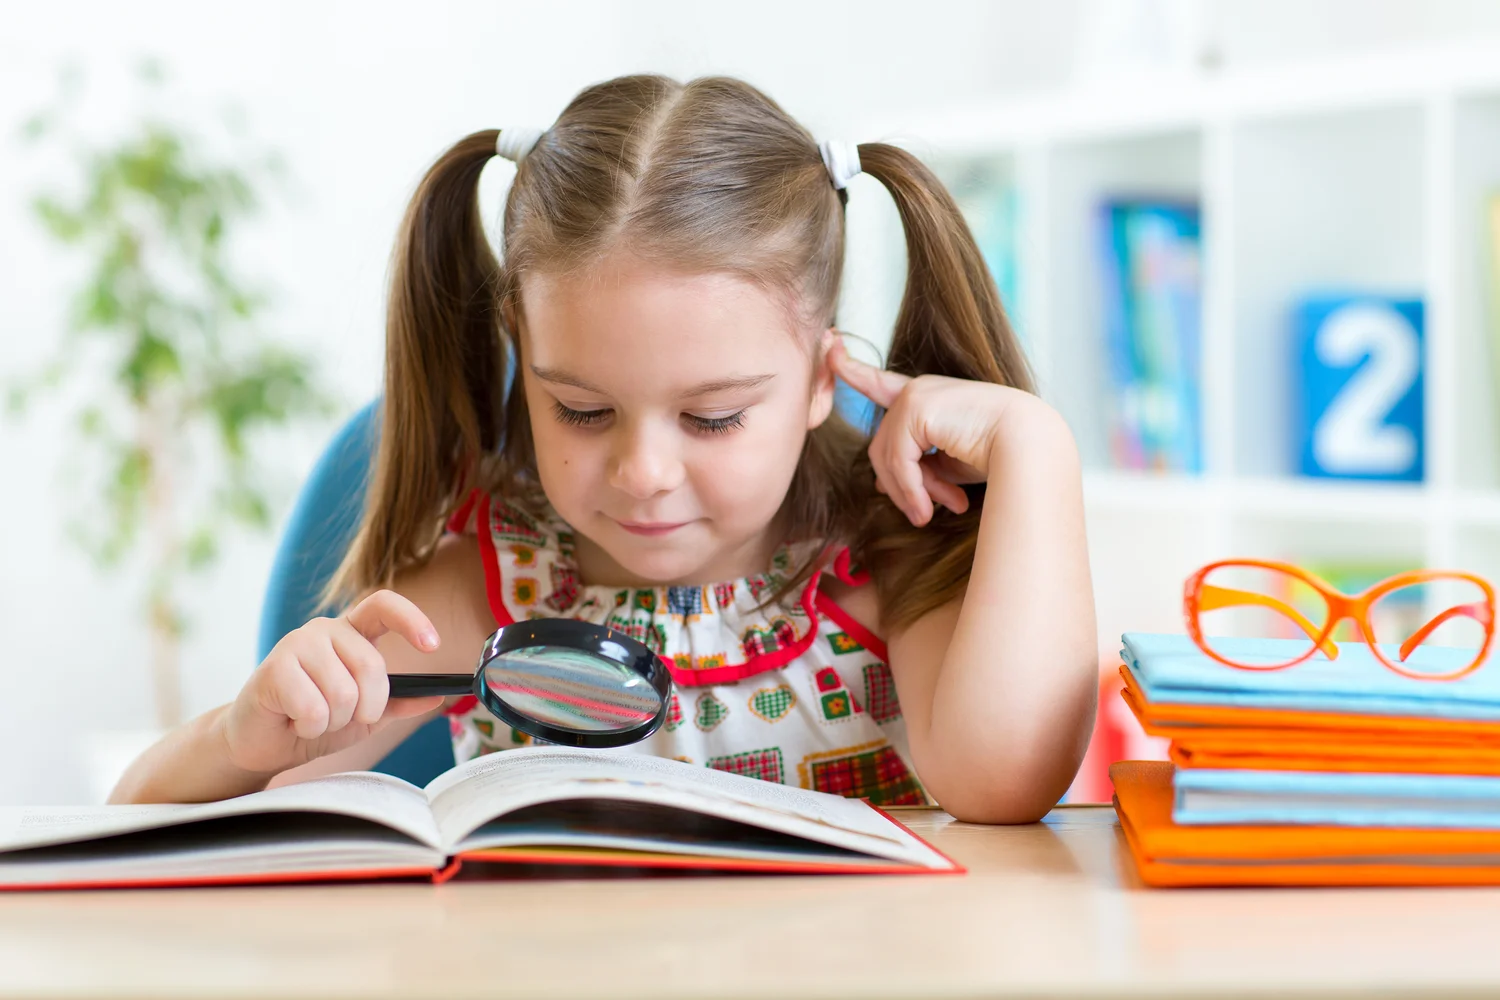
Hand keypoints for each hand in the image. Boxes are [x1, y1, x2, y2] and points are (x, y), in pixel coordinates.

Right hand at [220, 590, 445, 774]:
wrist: (263, 745)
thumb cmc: (314, 722)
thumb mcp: (366, 717)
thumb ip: (398, 703)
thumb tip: (436, 696)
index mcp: (351, 633)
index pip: (384, 605)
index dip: (412, 620)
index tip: (433, 645)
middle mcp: (325, 629)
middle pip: (372, 666)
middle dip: (366, 707)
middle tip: (342, 718)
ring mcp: (297, 643)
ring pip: (343, 692)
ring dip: (334, 720)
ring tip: (313, 718)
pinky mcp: (274, 668)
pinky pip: (314, 708)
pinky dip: (310, 727)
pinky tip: (294, 721)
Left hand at [828, 335, 1017, 525]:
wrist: (1030, 445)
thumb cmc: (999, 456)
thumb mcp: (948, 464)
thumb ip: (916, 466)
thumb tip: (880, 484)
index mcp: (927, 397)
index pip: (880, 383)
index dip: (852, 369)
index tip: (830, 345)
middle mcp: (917, 390)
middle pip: (883, 447)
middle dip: (902, 485)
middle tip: (925, 514)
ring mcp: (914, 395)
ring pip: (886, 458)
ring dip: (908, 493)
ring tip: (930, 515)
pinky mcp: (914, 409)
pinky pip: (897, 461)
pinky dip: (910, 490)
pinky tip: (929, 509)